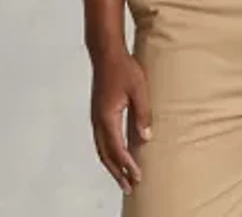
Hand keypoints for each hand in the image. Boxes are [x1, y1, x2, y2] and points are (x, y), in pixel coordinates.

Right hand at [90, 48, 151, 194]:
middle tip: (129, 187)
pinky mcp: (98, 112)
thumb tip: (145, 137)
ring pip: (101, 149)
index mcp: (107, 117)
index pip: (118, 149)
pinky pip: (101, 140)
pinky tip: (116, 154)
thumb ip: (143, 114)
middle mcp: (98, 121)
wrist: (106, 53)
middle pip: (106, 155)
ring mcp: (96, 117)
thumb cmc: (124, 68)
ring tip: (123, 176)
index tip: (138, 177)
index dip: (128, 165)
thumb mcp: (139, 89)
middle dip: (117, 172)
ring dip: (112, 164)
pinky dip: (108, 153)